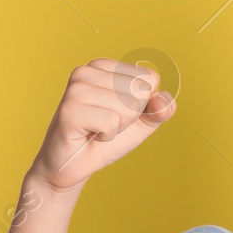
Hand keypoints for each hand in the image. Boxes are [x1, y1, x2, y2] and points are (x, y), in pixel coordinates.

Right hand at [29, 58, 176, 193]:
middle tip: (105, 124)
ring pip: (127, 106)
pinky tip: (89, 134)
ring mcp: (76, 88)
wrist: (74, 165)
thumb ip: (160, 109)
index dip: (142, 104)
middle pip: (140, 91)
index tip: (118, 113)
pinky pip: (111, 121)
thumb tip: (163, 101)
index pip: (149, 79)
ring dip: (117, 127)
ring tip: (96, 129)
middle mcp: (86, 71)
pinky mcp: (70, 110)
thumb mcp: (141, 122)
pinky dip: (107, 135)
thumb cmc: (105, 139)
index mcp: (103, 66)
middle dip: (130, 116)